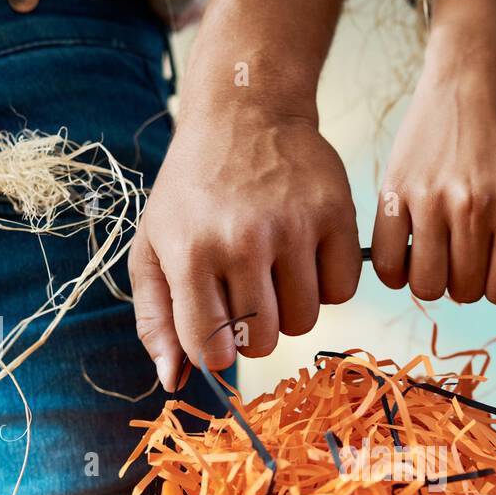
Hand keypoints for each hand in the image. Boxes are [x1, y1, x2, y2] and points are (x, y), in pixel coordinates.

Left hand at [129, 102, 360, 390]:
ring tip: (276, 273)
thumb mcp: (153, 247)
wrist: (245, 113)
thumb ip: (155, 319)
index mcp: (190, 252)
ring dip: (292, 310)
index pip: (211, 347)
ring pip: (305, 321)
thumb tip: (173, 381)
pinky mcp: (336, 214)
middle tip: (248, 297)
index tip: (218, 334)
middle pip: (263, 342)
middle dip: (255, 333)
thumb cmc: (192, 190)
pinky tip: (306, 257)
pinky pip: (342, 291)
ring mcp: (293, 227)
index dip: (216, 352)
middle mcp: (242, 240)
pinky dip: (327, 286)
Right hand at [371, 55, 495, 334]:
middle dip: (465, 281)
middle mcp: (473, 207)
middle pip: (463, 292)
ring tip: (438, 251)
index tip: (492, 260)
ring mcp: (430, 200)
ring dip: (432, 279)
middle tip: (465, 250)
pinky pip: (388, 265)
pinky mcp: (393, 194)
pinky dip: (396, 271)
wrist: (468, 91)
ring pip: (425, 286)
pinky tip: (410, 250)